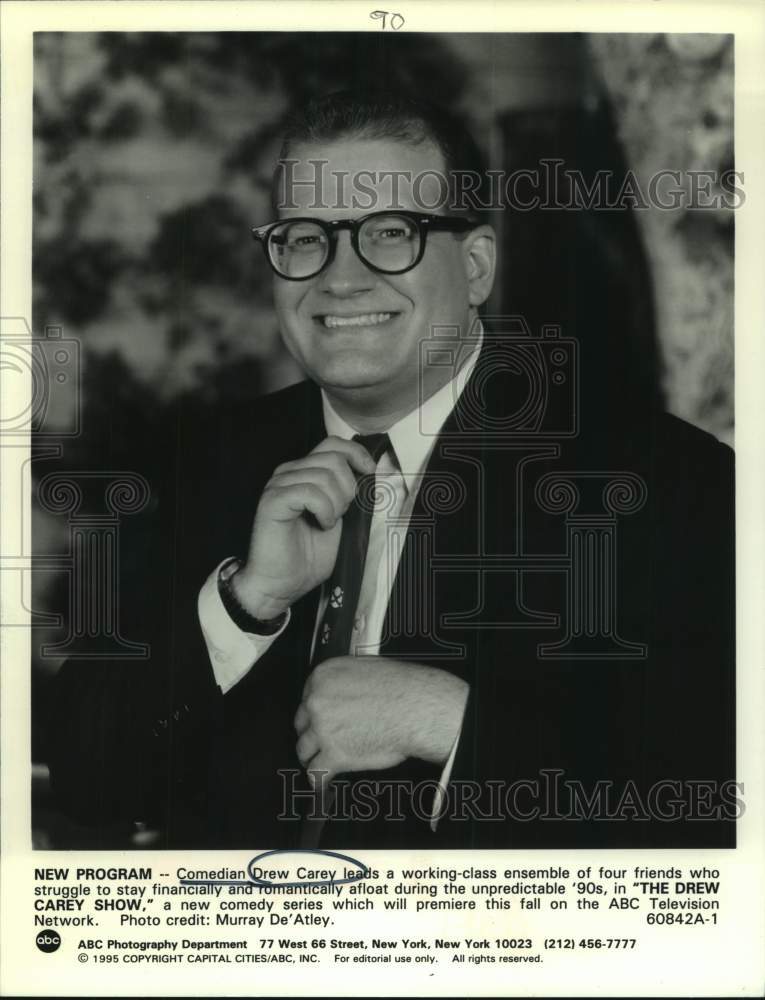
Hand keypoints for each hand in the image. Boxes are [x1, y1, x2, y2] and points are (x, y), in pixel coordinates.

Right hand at [231, 437, 375, 618]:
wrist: (281, 584)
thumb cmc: (308, 556)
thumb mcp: (339, 518)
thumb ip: (348, 493)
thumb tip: (369, 473)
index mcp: (303, 473)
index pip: (333, 443)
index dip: (356, 453)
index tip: (369, 473)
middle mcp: (289, 472)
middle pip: (333, 458)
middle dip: (348, 488)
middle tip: (340, 515)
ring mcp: (278, 485)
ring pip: (324, 475)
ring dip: (336, 504)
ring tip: (327, 523)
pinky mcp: (273, 500)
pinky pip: (310, 492)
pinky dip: (324, 510)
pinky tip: (321, 525)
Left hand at [294, 657, 468, 789]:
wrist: (416, 709)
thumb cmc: (402, 688)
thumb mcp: (365, 668)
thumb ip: (343, 682)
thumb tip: (342, 693)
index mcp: (323, 677)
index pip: (306, 699)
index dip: (314, 713)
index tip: (318, 721)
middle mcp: (317, 701)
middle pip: (301, 724)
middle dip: (311, 733)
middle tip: (321, 740)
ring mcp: (322, 729)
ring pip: (304, 749)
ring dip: (312, 756)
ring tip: (320, 761)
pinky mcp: (333, 755)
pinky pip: (315, 773)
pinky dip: (319, 780)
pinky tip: (323, 781)